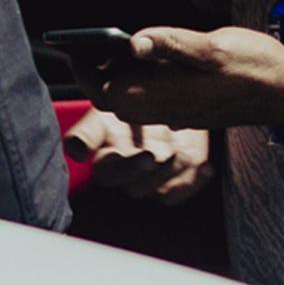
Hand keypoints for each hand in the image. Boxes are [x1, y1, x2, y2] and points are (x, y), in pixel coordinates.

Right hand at [64, 108, 214, 204]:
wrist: (163, 92)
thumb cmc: (128, 98)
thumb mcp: (107, 104)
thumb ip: (91, 128)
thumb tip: (76, 150)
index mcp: (106, 157)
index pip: (106, 173)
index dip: (121, 168)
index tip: (138, 154)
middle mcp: (128, 173)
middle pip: (132, 187)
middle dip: (144, 171)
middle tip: (154, 154)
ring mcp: (154, 179)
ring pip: (158, 191)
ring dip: (170, 174)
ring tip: (177, 151)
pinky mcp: (178, 179)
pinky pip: (185, 192)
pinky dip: (197, 180)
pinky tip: (207, 168)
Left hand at [95, 24, 283, 129]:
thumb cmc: (255, 68)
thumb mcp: (210, 47)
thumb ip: (170, 43)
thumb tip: (134, 41)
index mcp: (164, 97)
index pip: (107, 92)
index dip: (86, 71)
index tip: (75, 48)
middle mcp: (166, 111)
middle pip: (116, 98)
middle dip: (99, 73)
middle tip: (93, 44)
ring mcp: (178, 113)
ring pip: (134, 100)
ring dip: (121, 77)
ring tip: (120, 48)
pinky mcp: (189, 110)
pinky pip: (153, 100)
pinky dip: (143, 81)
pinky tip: (153, 60)